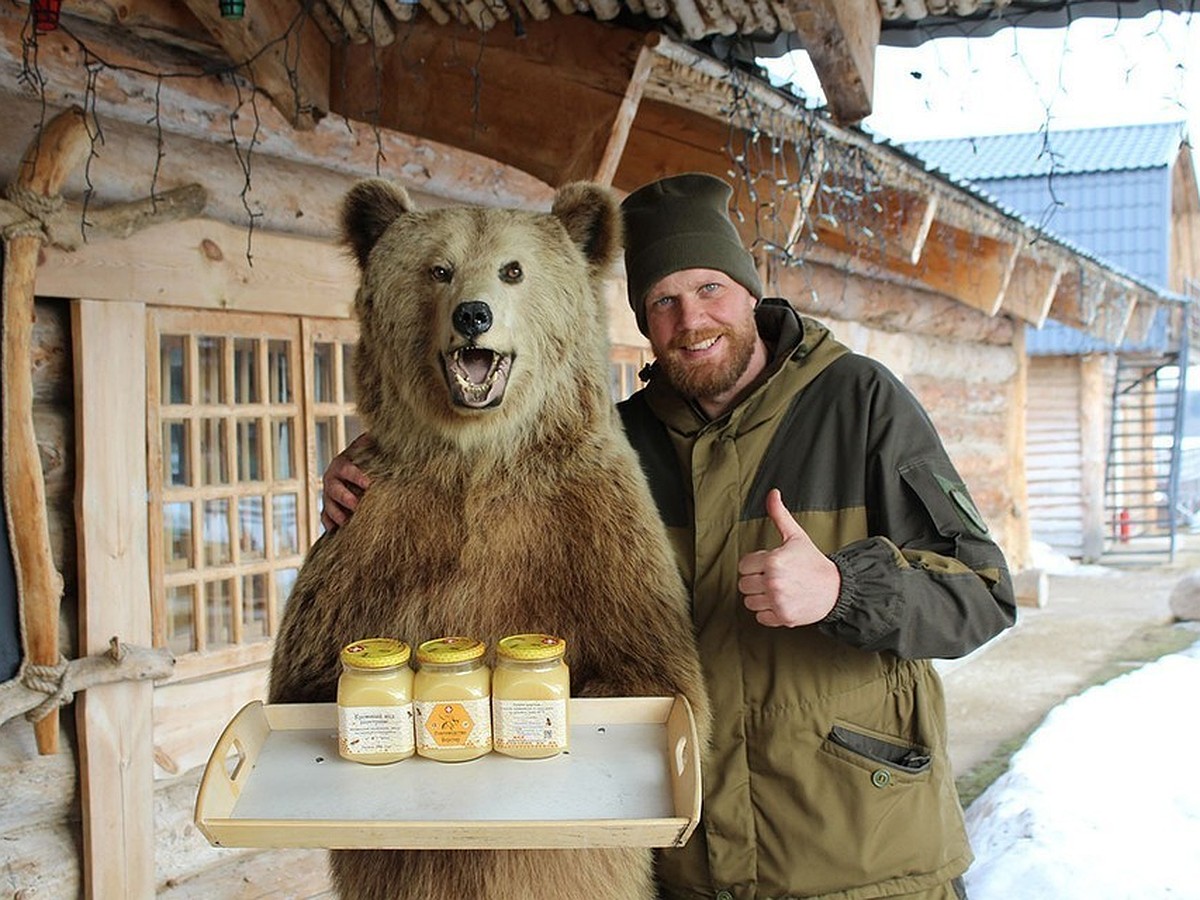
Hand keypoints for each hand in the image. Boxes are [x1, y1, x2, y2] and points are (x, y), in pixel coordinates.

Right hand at [320, 433, 373, 531]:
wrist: (355, 469)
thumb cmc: (366, 459)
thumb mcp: (369, 449)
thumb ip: (373, 442)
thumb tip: (384, 432)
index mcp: (341, 464)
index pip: (347, 469)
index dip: (356, 476)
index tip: (369, 484)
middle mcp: (331, 480)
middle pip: (334, 490)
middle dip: (345, 498)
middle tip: (356, 505)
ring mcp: (328, 495)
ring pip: (328, 505)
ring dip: (336, 514)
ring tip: (346, 522)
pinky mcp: (328, 509)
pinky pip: (325, 518)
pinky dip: (329, 524)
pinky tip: (335, 532)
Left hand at [737, 488, 840, 627]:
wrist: (836, 589)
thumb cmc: (813, 562)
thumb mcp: (796, 536)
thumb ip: (779, 515)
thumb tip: (772, 493)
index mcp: (773, 560)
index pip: (743, 565)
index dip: (755, 564)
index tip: (768, 564)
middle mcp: (773, 581)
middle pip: (743, 585)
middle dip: (755, 580)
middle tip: (773, 577)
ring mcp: (778, 601)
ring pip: (749, 602)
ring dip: (760, 597)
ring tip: (777, 590)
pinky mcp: (783, 617)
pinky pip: (760, 617)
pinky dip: (768, 612)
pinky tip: (781, 602)